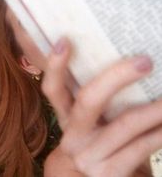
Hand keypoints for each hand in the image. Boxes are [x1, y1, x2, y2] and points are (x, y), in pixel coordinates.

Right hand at [42, 38, 161, 176]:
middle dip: (115, 78)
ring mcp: (90, 157)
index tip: (64, 41)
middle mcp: (73, 136)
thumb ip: (93, 102)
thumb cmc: (91, 143)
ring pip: (125, 125)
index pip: (53, 90)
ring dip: (154, 109)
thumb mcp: (85, 124)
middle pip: (88, 101)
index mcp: (65, 118)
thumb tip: (117, 67)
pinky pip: (140, 148)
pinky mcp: (109, 175)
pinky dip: (159, 133)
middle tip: (144, 62)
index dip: (55, 67)